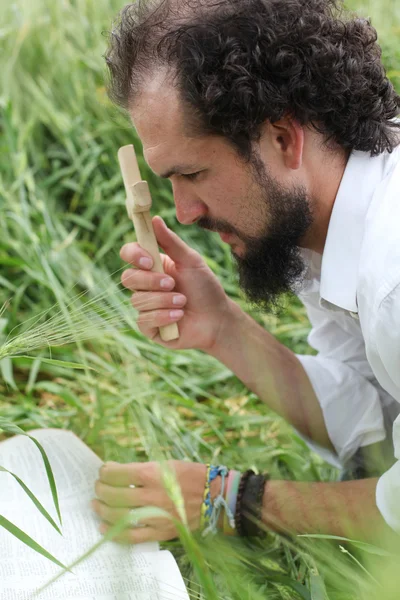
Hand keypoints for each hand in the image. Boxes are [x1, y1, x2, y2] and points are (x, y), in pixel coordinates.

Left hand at [91, 460, 221, 542]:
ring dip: (103, 510)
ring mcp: (156, 515)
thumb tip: (114, 470)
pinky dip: (115, 533)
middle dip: (101, 490)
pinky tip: (104, 527)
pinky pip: (132, 536)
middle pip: (115, 495)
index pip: (118, 474)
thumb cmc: (189, 475)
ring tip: (97, 505)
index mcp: (154, 473)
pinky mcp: (160, 531)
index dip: (105, 472)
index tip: (103, 471)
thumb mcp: (165, 464)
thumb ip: (141, 468)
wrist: (214, 495)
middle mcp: (152, 495)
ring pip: (119, 516)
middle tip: (98, 487)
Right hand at [120, 216, 232, 351]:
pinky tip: (178, 316)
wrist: (218, 320)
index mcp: (153, 266)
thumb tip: (155, 219)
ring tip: (183, 302)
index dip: (133, 255)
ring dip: (163, 300)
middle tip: (172, 284)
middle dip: (150, 281)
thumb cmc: (206, 289)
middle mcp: (146, 286)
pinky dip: (162, 316)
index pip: (129, 254)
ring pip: (137, 300)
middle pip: (128, 278)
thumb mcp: (191, 261)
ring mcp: (145, 307)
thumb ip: (171, 242)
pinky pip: (143, 320)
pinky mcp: (148, 327)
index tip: (149, 260)